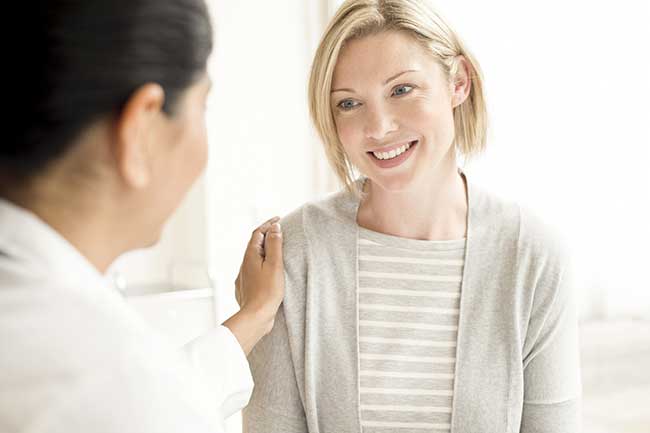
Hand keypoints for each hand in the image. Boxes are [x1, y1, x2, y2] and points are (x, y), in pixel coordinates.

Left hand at [223, 217, 283, 354]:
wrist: (255, 317)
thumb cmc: (267, 292)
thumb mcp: (275, 265)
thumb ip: (275, 245)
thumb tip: (274, 227)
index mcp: (250, 256)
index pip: (258, 233)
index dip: (268, 224)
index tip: (279, 219)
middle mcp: (244, 264)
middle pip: (254, 244)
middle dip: (266, 235)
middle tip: (279, 231)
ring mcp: (244, 276)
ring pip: (254, 258)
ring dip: (264, 250)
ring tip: (277, 249)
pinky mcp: (246, 287)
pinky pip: (254, 270)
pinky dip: (262, 263)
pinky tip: (269, 270)